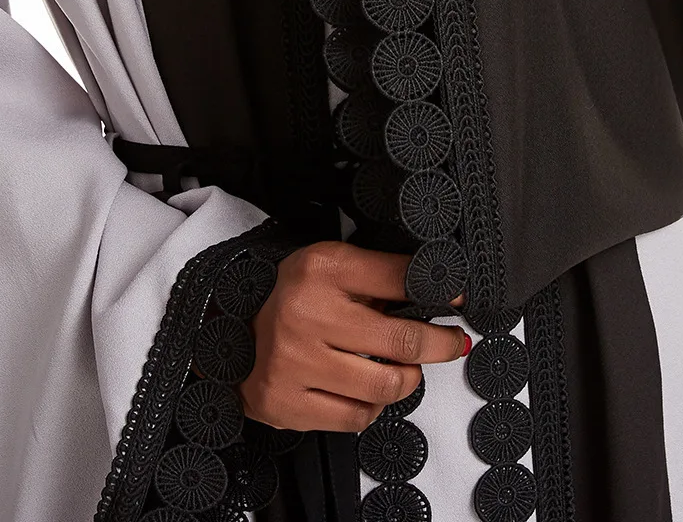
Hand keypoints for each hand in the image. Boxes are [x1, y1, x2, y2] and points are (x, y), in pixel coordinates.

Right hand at [240, 242, 469, 431]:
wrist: (227, 328)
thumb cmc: (289, 296)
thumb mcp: (332, 266)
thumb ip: (379, 275)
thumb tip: (436, 290)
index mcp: (321, 270)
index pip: (398, 277)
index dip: (436, 288)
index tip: (456, 298)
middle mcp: (307, 315)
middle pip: (401, 339)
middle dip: (439, 343)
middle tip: (450, 343)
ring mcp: (296, 364)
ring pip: (386, 385)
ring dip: (407, 378)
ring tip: (403, 367)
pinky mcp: (288, 404)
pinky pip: (356, 416)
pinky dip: (373, 406)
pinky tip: (368, 389)